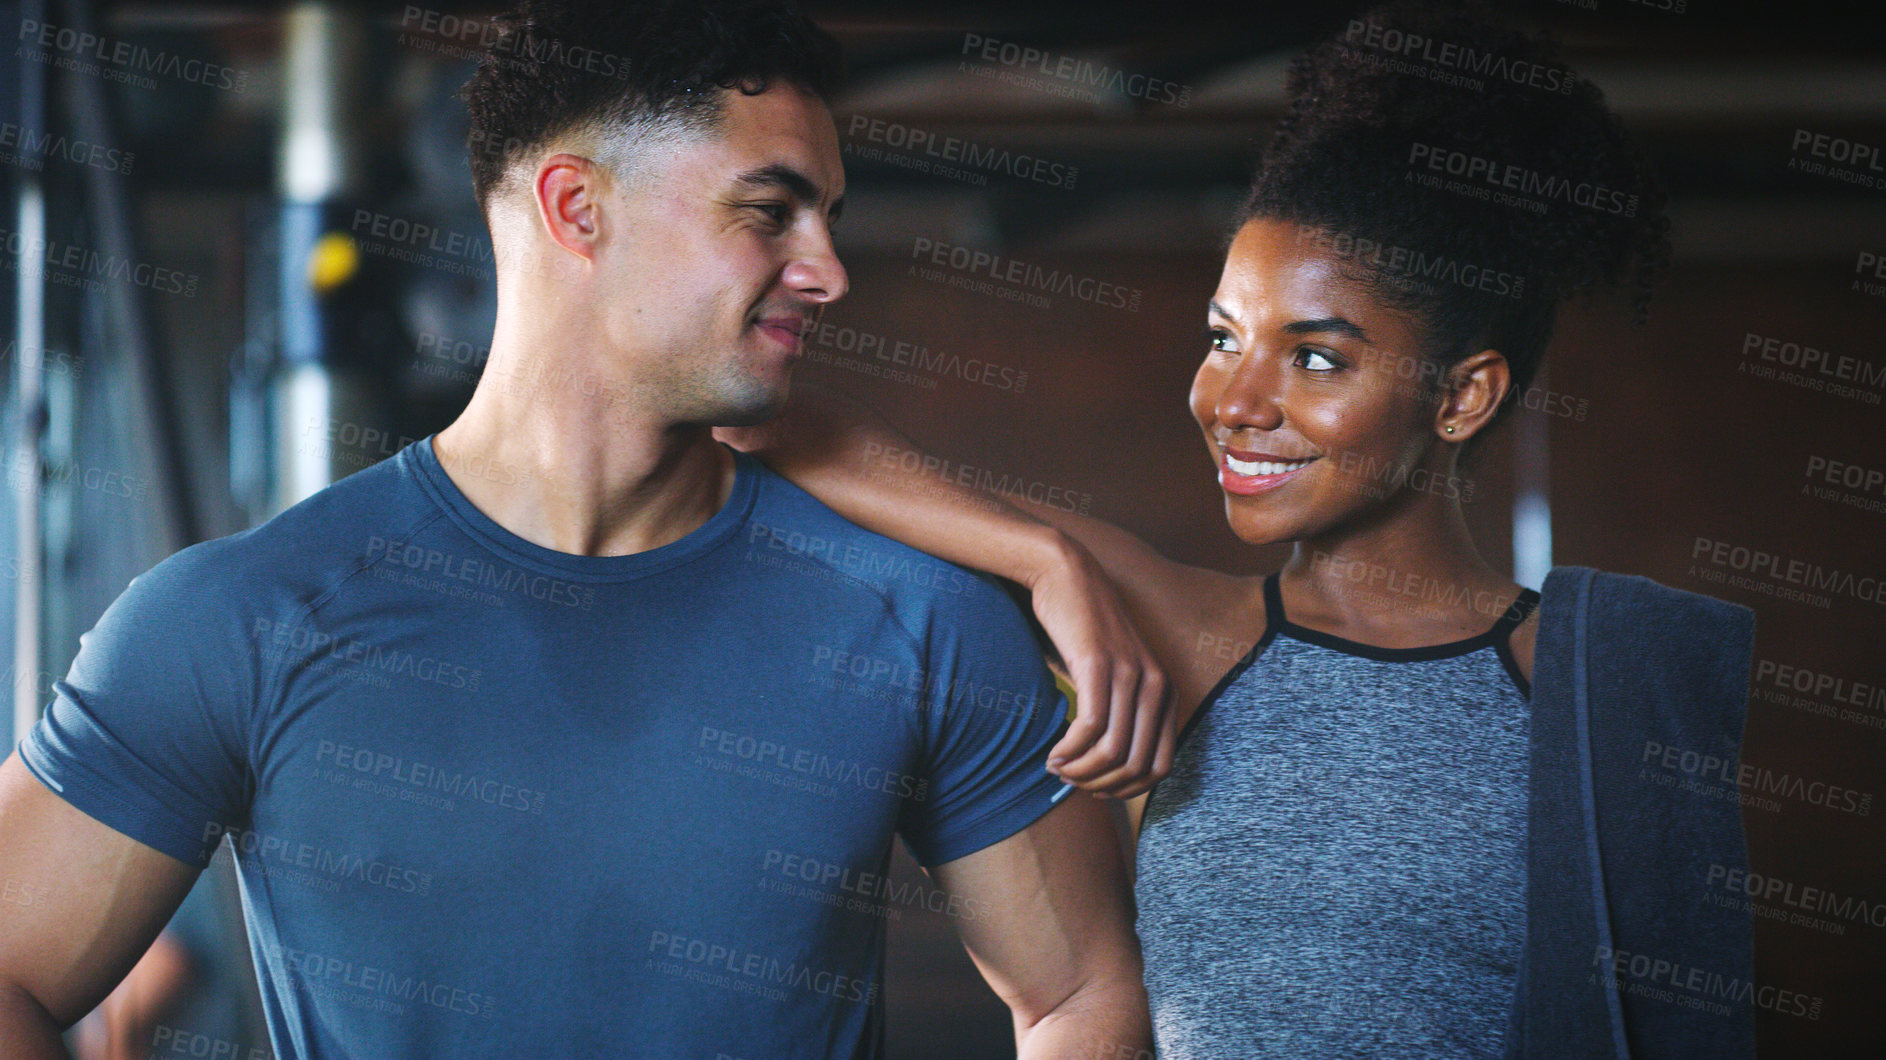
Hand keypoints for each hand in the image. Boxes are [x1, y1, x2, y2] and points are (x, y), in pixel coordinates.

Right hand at [1026, 539, 1174, 798]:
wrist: (1065, 573)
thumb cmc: (1082, 628)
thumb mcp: (1113, 674)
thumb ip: (1120, 712)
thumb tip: (1106, 768)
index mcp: (1166, 691)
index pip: (1160, 768)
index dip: (1125, 790)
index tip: (1093, 787)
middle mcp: (1156, 684)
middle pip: (1138, 767)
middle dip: (1101, 786)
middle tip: (1070, 780)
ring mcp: (1130, 674)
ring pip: (1114, 753)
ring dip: (1081, 772)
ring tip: (1056, 769)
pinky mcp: (1098, 664)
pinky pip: (1091, 728)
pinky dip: (1070, 752)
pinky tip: (1053, 754)